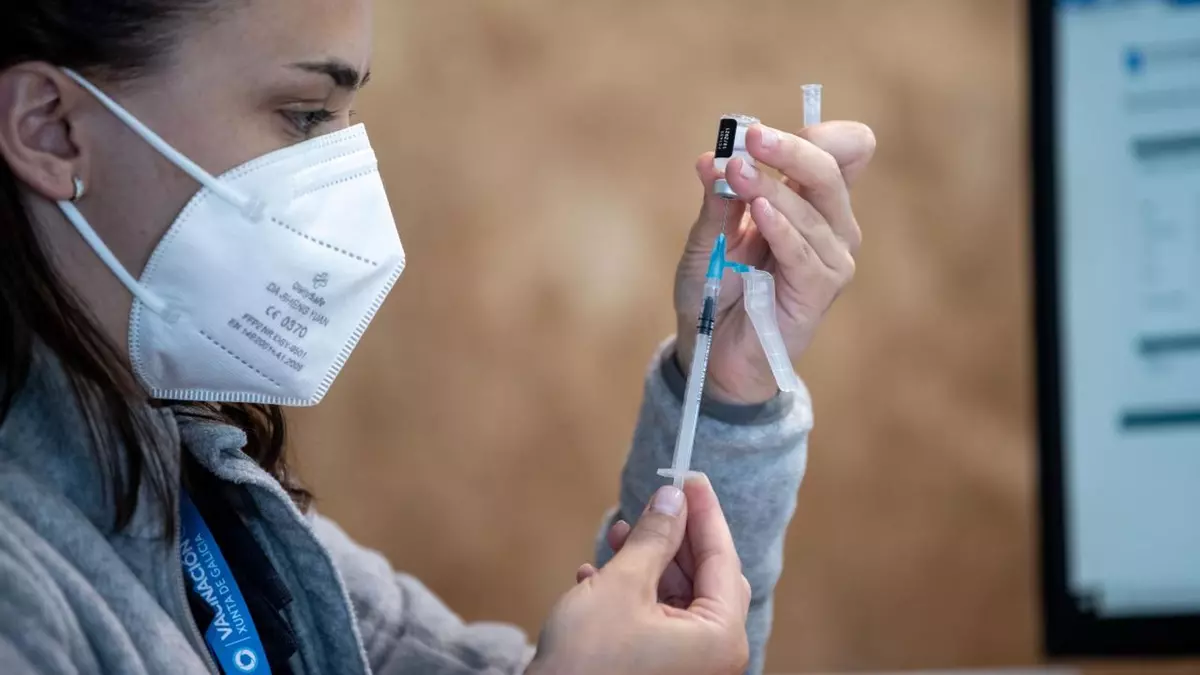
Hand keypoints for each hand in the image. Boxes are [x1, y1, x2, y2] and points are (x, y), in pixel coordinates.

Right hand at [527, 478, 750, 674]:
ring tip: (616, 535)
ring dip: (648, 562)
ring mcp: (688, 666)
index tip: (690, 477)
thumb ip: (654, 538)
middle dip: (674, 538)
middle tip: (656, 502)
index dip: (704, 513)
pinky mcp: (660, 670)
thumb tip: (673, 499)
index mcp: (721, 637)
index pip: (723, 559)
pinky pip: (658, 620)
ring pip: (677, 596)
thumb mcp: (622, 585)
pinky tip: (596, 574)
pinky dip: (634, 593)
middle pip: (705, 578)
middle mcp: (713, 655)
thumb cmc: (588, 662)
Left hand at [674, 121, 875, 403]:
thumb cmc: (715, 289)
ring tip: (734, 176)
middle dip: (790, 148)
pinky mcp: (820, 289)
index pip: (848, 149)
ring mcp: (832, 257)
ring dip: (770, 185)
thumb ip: (716, 200)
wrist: (711, 349)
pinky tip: (758, 212)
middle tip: (750, 137)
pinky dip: (781, 226)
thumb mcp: (709, 237)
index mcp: (813, 200)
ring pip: (814, 205)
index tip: (767, 133)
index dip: (820, 133)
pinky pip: (805, 250)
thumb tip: (709, 157)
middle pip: (832, 167)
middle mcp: (832, 224)